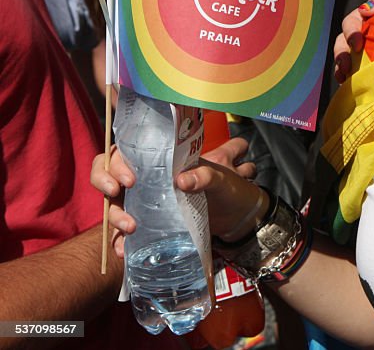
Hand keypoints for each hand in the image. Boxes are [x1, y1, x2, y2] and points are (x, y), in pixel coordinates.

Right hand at [91, 137, 256, 256]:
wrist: (238, 216)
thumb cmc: (228, 189)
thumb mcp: (222, 179)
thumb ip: (206, 175)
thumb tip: (182, 180)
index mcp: (160, 161)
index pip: (124, 153)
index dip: (117, 164)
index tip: (129, 180)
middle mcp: (147, 179)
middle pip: (110, 175)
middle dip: (105, 183)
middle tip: (117, 195)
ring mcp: (144, 202)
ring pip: (114, 204)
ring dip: (114, 216)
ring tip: (130, 228)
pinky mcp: (148, 223)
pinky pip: (123, 230)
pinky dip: (120, 240)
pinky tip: (123, 250)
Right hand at [333, 0, 373, 81]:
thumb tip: (364, 10)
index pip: (354, 21)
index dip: (350, 30)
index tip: (356, 43)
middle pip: (347, 41)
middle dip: (341, 53)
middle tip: (345, 66)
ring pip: (352, 58)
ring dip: (343, 67)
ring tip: (343, 77)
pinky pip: (370, 74)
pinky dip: (357, 79)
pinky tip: (353, 85)